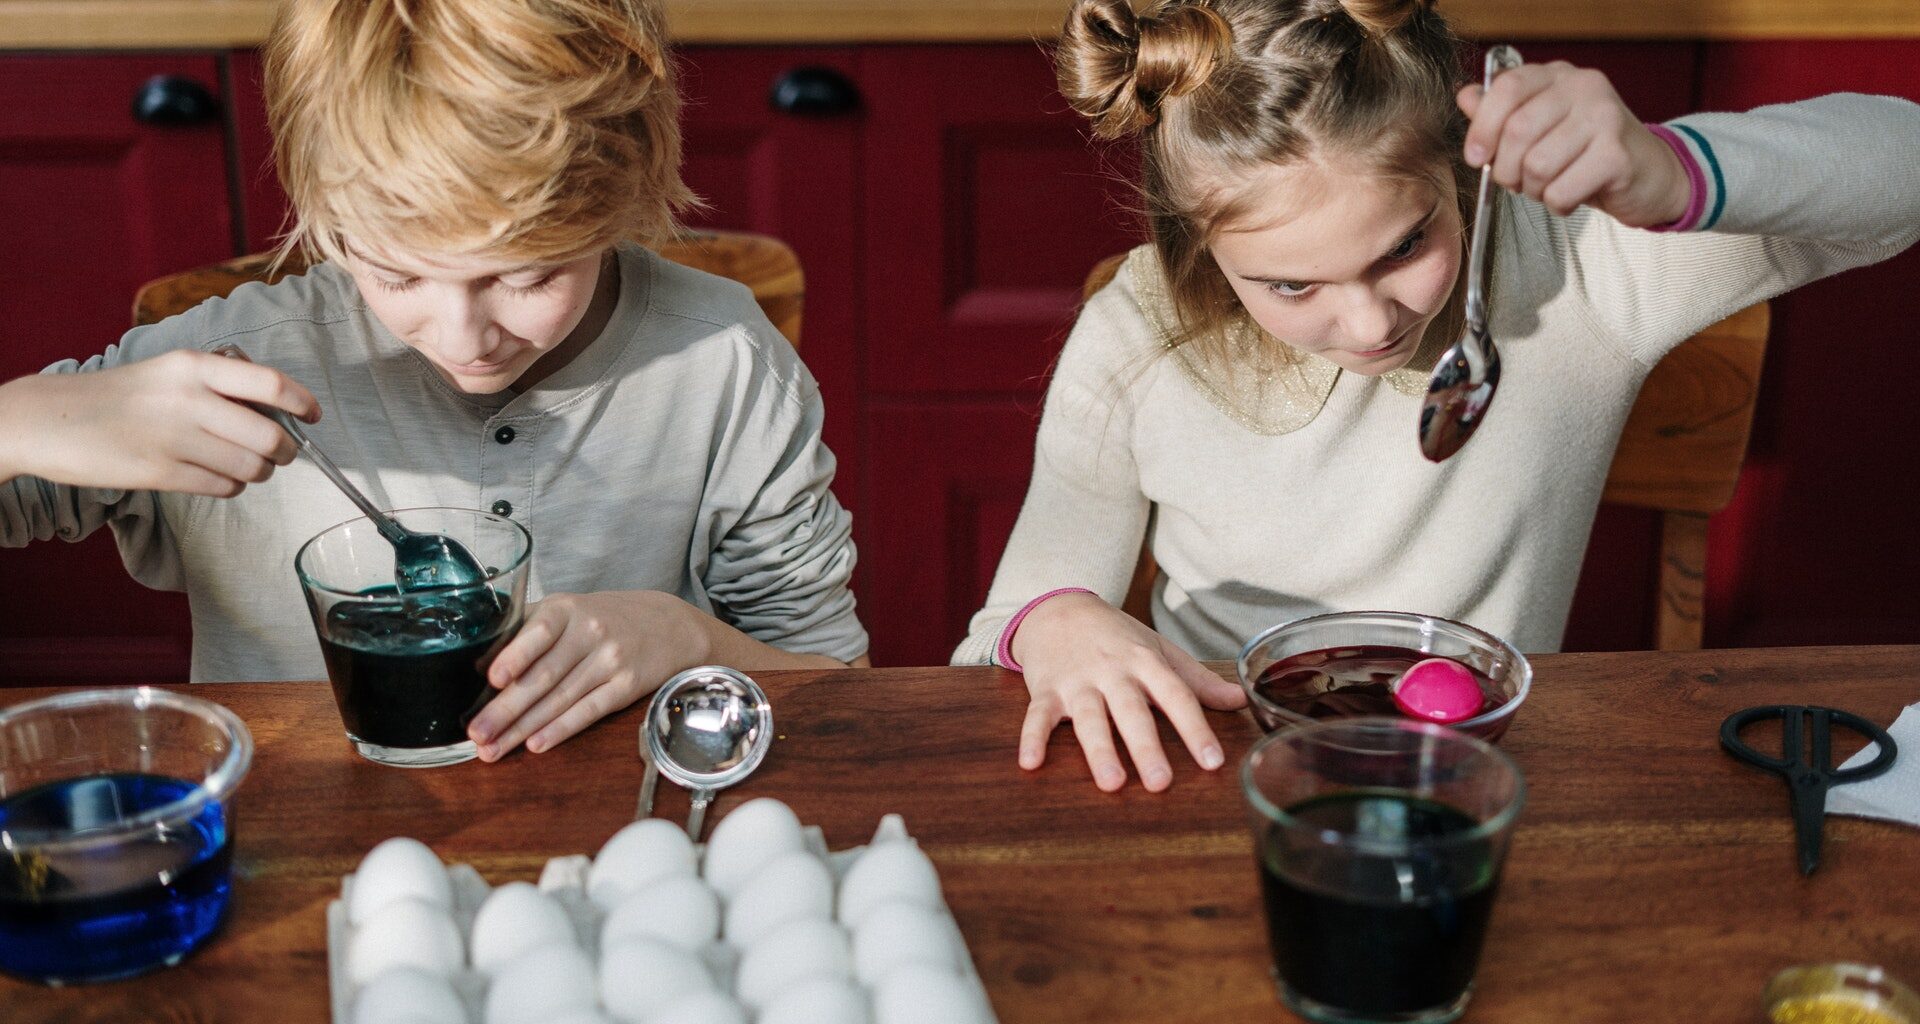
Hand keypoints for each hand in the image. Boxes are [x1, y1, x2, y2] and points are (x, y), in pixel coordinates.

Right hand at [0, 349, 316, 495]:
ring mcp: (174, 438)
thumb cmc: (121, 395)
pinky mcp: (159, 472)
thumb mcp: (169, 371)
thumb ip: (218, 384)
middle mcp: (188, 399)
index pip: (270, 384)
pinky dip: (231, 487)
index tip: (314, 416)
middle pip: (270, 436)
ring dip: (259, 473)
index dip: (303, 403)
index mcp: (194, 366)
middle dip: (286, 452)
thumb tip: (277, 412)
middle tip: (283, 455)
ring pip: (251, 467)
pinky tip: (218, 478)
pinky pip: (222, 487)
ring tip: (249, 468)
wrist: (53, 417)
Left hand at [467, 590, 702, 760]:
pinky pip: (589, 711)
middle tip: (477, 734)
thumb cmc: (604, 618)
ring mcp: (611, 660)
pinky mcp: (627, 686)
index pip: (538, 632)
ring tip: (494, 749)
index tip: (492, 678)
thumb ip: (526, 630)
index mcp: (567, 609)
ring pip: (561, 699)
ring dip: (523, 728)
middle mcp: (590, 632)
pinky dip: (561, 729)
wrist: (668, 625)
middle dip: (506, 709)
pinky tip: (537, 744)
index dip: (516, 655)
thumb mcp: (568, 610)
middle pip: (543, 676)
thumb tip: (478, 665)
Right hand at [1010, 592, 1245, 791]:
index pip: (1176, 696)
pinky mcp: (1045, 689)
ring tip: (1111, 781)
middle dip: (1146, 747)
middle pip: (1132, 712)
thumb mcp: (1158, 649)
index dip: (1195, 729)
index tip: (1212, 761)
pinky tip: (1030, 762)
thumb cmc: (1116, 636)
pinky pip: (1037, 715)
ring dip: (1099, 749)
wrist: (1059, 608)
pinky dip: (1032, 738)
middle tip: (1160, 782)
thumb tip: (1240, 701)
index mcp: (1146, 662)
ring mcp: (1077, 680)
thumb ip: (1197, 680)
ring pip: (1089, 717)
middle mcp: (1113, 671)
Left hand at [1459, 61, 1690, 226]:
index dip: (1482, 127)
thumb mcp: (1542, 127)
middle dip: (1506, 169)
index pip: (1507, 88)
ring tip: (1549, 187)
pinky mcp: (1617, 155)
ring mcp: (1605, 118)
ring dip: (1533, 190)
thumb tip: (1466, 97)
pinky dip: (1557, 204)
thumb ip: (1502, 113)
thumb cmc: (1586, 152)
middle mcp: (1584, 88)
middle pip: (1517, 131)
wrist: (1649, 174)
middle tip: (1518, 181)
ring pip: (1537, 166)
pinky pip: (1560, 192)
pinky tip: (1572, 196)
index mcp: (1558, 76)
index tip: (1476, 157)